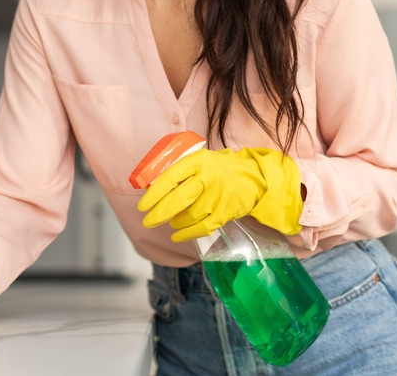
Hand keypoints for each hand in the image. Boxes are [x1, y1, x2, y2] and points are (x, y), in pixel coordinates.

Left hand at [137, 147, 302, 241]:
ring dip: (175, 222)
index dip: (153, 195)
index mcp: (198, 161)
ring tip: (170, 221)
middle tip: (148, 221)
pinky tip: (177, 236)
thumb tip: (151, 189)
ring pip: (189, 215)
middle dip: (159, 214)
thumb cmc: (219, 169)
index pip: (169, 179)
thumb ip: (180, 172)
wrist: (254, 177)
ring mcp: (218, 196)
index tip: (142, 206)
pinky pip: (202, 227)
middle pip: (178, 200)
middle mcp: (208, 178)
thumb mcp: (199, 161)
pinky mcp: (226, 212)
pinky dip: (187, 234)